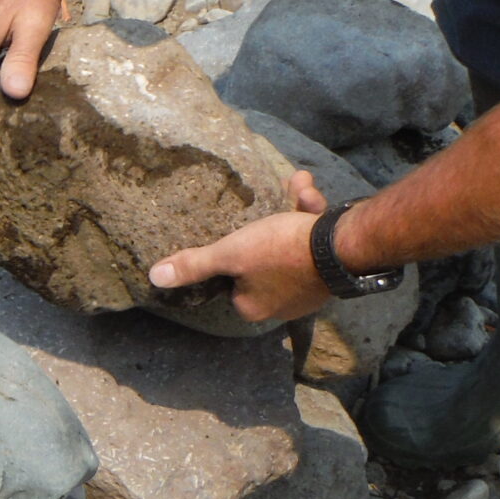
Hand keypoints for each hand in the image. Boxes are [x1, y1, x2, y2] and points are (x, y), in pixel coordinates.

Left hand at [150, 172, 335, 322]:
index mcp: (252, 307)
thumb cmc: (280, 252)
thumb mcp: (230, 253)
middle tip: (274, 203)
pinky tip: (309, 192)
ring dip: (293, 210)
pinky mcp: (328, 272)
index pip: (228, 279)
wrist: (344, 246)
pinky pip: (311, 240)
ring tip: (300, 190)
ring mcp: (307, 289)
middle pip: (261, 257)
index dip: (231, 253)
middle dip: (269, 223)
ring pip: (290, 243)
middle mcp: (280, 304)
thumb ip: (195, 264)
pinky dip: (310, 214)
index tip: (237, 231)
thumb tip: (155, 277)